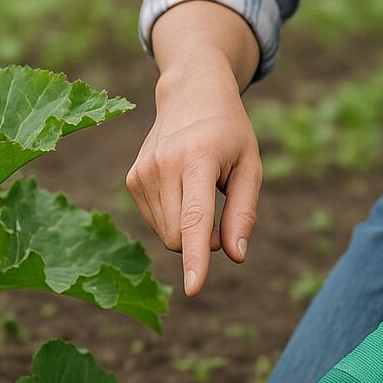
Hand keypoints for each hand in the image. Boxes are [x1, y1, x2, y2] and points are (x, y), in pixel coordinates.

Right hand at [128, 0, 261, 297]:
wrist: (190, 93)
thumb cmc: (229, 131)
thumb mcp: (250, 165)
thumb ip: (243, 212)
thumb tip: (235, 257)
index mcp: (198, 159)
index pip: (195, 219)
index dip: (197, 258)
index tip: (194, 289)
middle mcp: (164, 166)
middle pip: (181, 237)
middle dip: (203, 241)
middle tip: (222, 212)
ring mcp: (143, 173)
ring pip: (167, 235)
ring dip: (188, 230)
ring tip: (201, 192)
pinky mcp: (133, 180)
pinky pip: (156, 222)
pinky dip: (173, 218)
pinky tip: (181, 188)